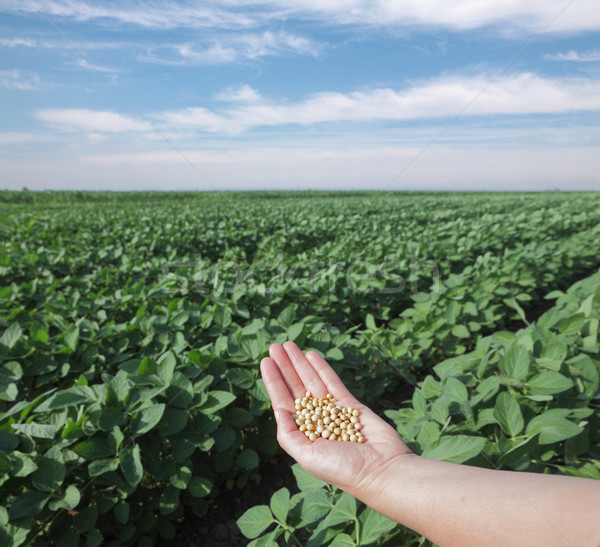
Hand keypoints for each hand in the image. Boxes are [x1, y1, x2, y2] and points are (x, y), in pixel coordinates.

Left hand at [260, 342, 412, 496]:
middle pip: (296, 388)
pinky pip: (333, 382)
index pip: (283, 402)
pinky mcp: (351, 405)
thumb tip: (278, 411)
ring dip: (300, 363)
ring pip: (313, 381)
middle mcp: (316, 421)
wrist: (381, 470)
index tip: (265, 362)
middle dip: (285, 367)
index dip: (274, 382)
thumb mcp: (307, 456)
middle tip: (274, 346)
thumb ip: (288, 435)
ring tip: (288, 345)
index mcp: (303, 434)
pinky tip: (311, 355)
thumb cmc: (342, 469)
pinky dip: (322, 368)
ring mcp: (333, 411)